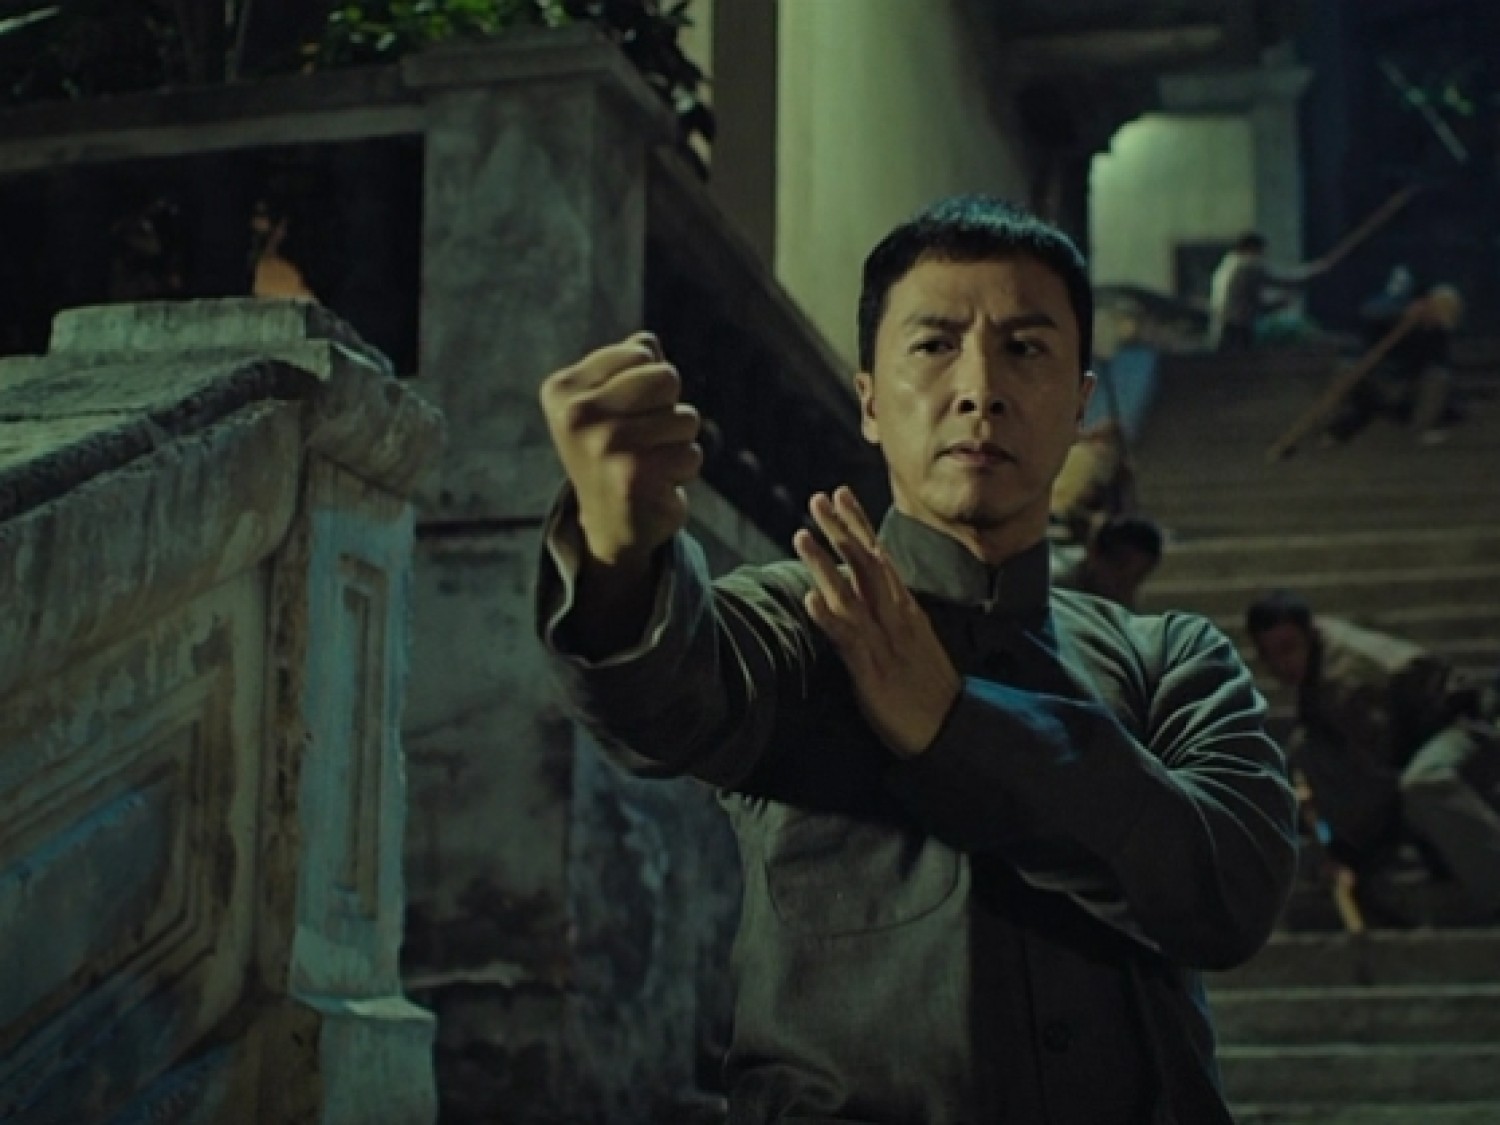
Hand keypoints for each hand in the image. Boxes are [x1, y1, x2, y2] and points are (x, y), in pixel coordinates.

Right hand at [538, 332, 702, 568]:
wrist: (609, 524)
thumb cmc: (616, 450)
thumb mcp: (611, 400)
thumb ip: (630, 364)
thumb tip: (647, 340)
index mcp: (564, 388)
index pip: (643, 351)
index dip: (649, 382)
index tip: (623, 414)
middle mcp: (577, 415)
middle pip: (667, 378)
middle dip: (668, 408)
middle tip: (643, 439)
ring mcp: (604, 445)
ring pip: (685, 417)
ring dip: (677, 442)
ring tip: (649, 462)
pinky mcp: (634, 476)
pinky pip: (692, 453)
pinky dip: (683, 470)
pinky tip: (656, 484)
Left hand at [793, 487, 961, 756]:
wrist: (951, 728)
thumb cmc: (929, 687)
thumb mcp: (915, 639)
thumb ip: (894, 611)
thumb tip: (872, 588)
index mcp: (904, 608)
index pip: (879, 555)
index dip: (859, 524)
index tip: (840, 493)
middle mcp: (895, 617)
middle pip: (866, 564)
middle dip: (841, 529)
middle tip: (817, 498)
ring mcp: (884, 642)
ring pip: (852, 594)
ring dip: (825, 564)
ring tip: (801, 535)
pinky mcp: (872, 671)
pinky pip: (849, 640)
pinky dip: (830, 618)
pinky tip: (810, 599)